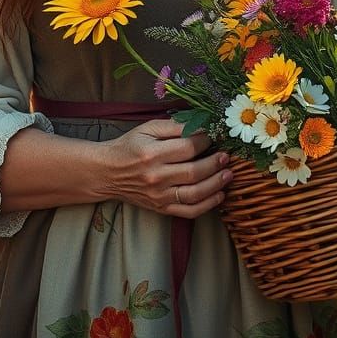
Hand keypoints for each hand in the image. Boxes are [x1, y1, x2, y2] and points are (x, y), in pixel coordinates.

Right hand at [100, 119, 231, 217]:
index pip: (188, 148)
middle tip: (227, 156)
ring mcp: (159, 196)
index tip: (214, 136)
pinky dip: (208, 205)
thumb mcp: (148, 128)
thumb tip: (202, 126)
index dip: (206, 141)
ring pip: (195, 194)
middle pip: (194, 172)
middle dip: (215, 163)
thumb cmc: (129, 146)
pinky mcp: (161, 208)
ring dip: (216, 184)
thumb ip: (174, 126)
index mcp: (152, 154)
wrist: (108, 172)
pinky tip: (219, 194)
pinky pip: (189, 211)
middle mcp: (156, 177)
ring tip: (228, 174)